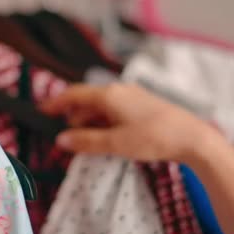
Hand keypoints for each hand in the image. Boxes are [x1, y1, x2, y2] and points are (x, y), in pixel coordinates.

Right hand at [41, 83, 219, 162]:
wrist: (193, 138)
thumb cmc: (154, 137)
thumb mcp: (116, 143)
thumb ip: (86, 141)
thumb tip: (61, 140)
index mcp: (109, 94)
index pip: (73, 94)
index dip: (55, 103)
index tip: (40, 111)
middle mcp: (118, 90)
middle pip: (86, 101)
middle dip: (72, 119)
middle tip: (64, 140)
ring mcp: (131, 97)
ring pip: (100, 107)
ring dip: (88, 123)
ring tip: (84, 143)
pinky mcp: (141, 106)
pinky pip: (113, 111)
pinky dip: (103, 123)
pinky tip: (105, 138)